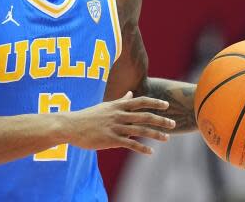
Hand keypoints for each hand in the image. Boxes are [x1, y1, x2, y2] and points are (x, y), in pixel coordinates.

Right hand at [61, 91, 175, 154]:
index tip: (166, 105)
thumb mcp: (105, 106)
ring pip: (140, 131)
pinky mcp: (111, 140)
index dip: (154, 103)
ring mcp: (115, 127)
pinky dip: (142, 148)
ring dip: (155, 134)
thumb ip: (120, 101)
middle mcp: (119, 115)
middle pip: (144, 116)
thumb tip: (130, 94)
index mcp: (117, 106)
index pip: (140, 102)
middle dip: (160, 120)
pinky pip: (130, 144)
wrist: (71, 126)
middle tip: (173, 123)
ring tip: (167, 138)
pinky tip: (150, 152)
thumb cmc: (88, 116)